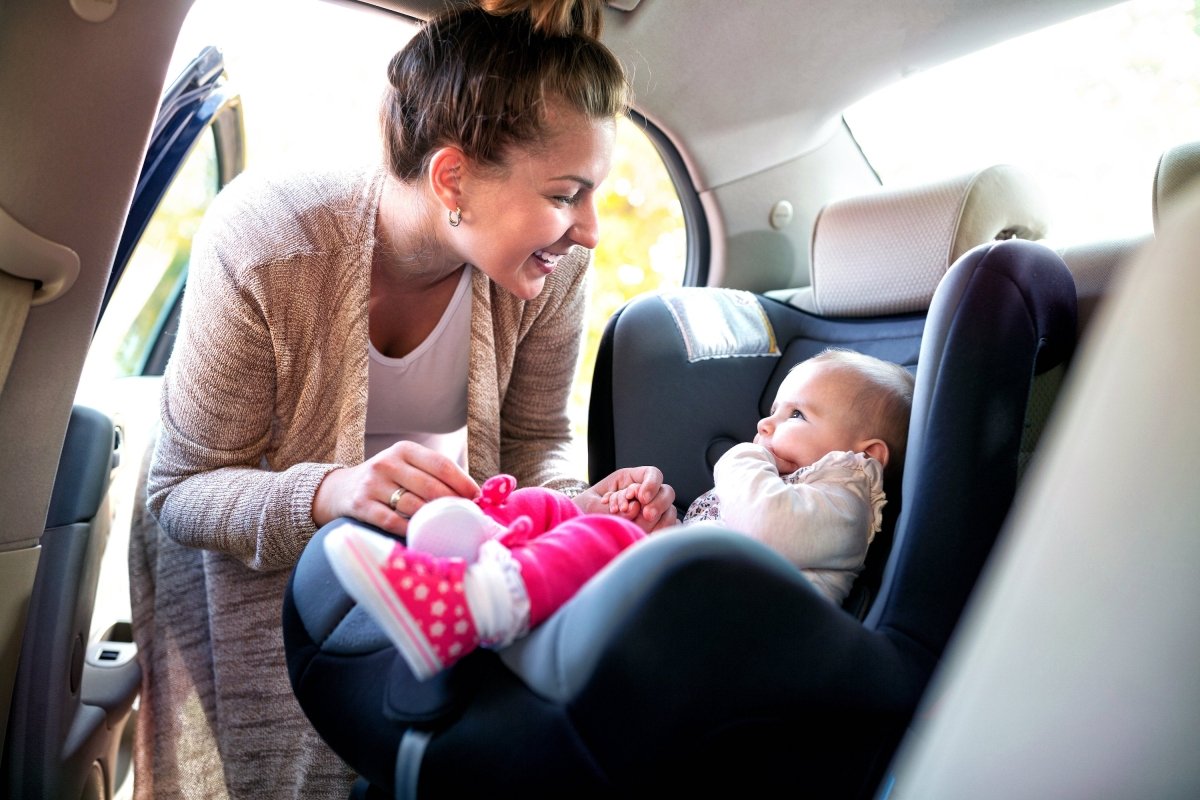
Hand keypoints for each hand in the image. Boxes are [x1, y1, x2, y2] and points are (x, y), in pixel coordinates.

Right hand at [312, 441, 478, 534]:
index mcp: (404, 449)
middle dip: (452, 503)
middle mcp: (387, 463)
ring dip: (433, 519)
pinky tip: (421, 535)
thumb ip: (433, 473)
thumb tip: (473, 493)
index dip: (462, 482)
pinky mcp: (361, 505)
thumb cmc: (387, 479)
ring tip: (446, 527)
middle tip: (464, 516)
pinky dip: (410, 530)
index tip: (476, 497)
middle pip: (430, 486)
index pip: (441, 464)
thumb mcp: (406, 465)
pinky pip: (393, 521)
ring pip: (413, 505)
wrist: (341, 489)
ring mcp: (373, 484)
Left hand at [578, 466, 677, 531]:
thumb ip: (613, 506)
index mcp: (628, 481)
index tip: (642, 497)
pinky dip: (663, 533)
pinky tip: (649, 538)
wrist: (578, 533)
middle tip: (646, 514)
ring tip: (642, 530)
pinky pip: (668, 529)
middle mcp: (643, 495)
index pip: (652, 474)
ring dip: (661, 521)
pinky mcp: (653, 529)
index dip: (652, 483)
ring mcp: (650, 512)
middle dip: (658, 503)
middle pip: (666, 492)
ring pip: (670, 511)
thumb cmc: (582, 513)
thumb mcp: (592, 505)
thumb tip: (634, 510)